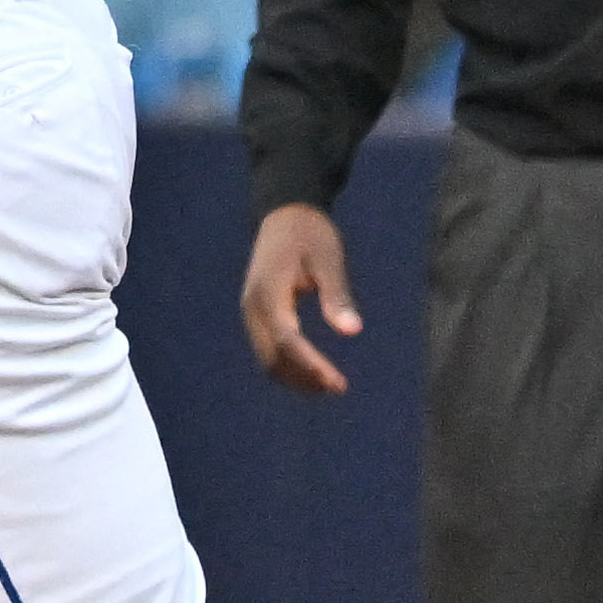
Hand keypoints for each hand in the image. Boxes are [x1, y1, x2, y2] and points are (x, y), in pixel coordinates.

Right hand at [239, 203, 362, 396]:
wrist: (284, 214)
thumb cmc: (310, 234)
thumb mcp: (328, 259)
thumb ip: (337, 295)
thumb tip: (352, 331)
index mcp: (269, 293)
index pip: (287, 340)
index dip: (311, 365)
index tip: (338, 383)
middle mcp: (253, 307)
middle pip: (272, 358)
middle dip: (303, 378)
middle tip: (338, 387)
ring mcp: (251, 311)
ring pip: (266, 359)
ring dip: (294, 377)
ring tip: (327, 385)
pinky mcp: (255, 313)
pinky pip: (266, 349)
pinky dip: (287, 365)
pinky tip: (310, 369)